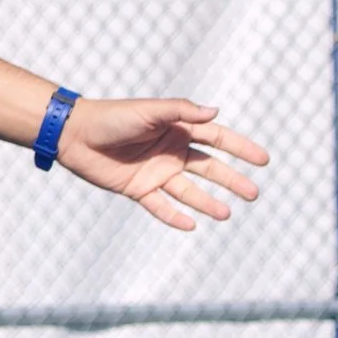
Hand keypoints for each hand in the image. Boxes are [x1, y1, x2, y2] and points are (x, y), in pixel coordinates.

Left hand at [55, 97, 268, 230]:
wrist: (74, 134)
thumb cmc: (112, 117)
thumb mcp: (149, 111)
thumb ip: (181, 111)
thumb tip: (215, 112)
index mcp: (177, 129)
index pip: (217, 139)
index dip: (240, 148)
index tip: (263, 159)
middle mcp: (170, 152)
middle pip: (209, 168)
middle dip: (232, 180)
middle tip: (253, 194)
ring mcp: (156, 172)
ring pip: (189, 191)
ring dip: (207, 203)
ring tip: (226, 214)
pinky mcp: (138, 188)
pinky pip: (161, 206)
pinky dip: (174, 217)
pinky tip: (191, 225)